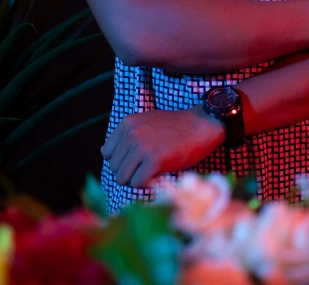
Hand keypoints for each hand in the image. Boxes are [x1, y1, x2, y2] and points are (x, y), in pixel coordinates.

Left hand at [101, 106, 224, 188]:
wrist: (202, 125)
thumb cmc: (175, 127)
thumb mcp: (146, 123)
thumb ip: (128, 136)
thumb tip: (108, 157)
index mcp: (127, 123)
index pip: (107, 153)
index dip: (121, 160)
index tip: (136, 160)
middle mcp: (131, 134)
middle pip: (114, 168)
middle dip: (128, 171)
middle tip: (146, 166)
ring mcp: (142, 147)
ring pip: (122, 179)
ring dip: (136, 179)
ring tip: (151, 171)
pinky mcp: (154, 161)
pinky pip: (137, 184)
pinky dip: (146, 184)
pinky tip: (158, 175)